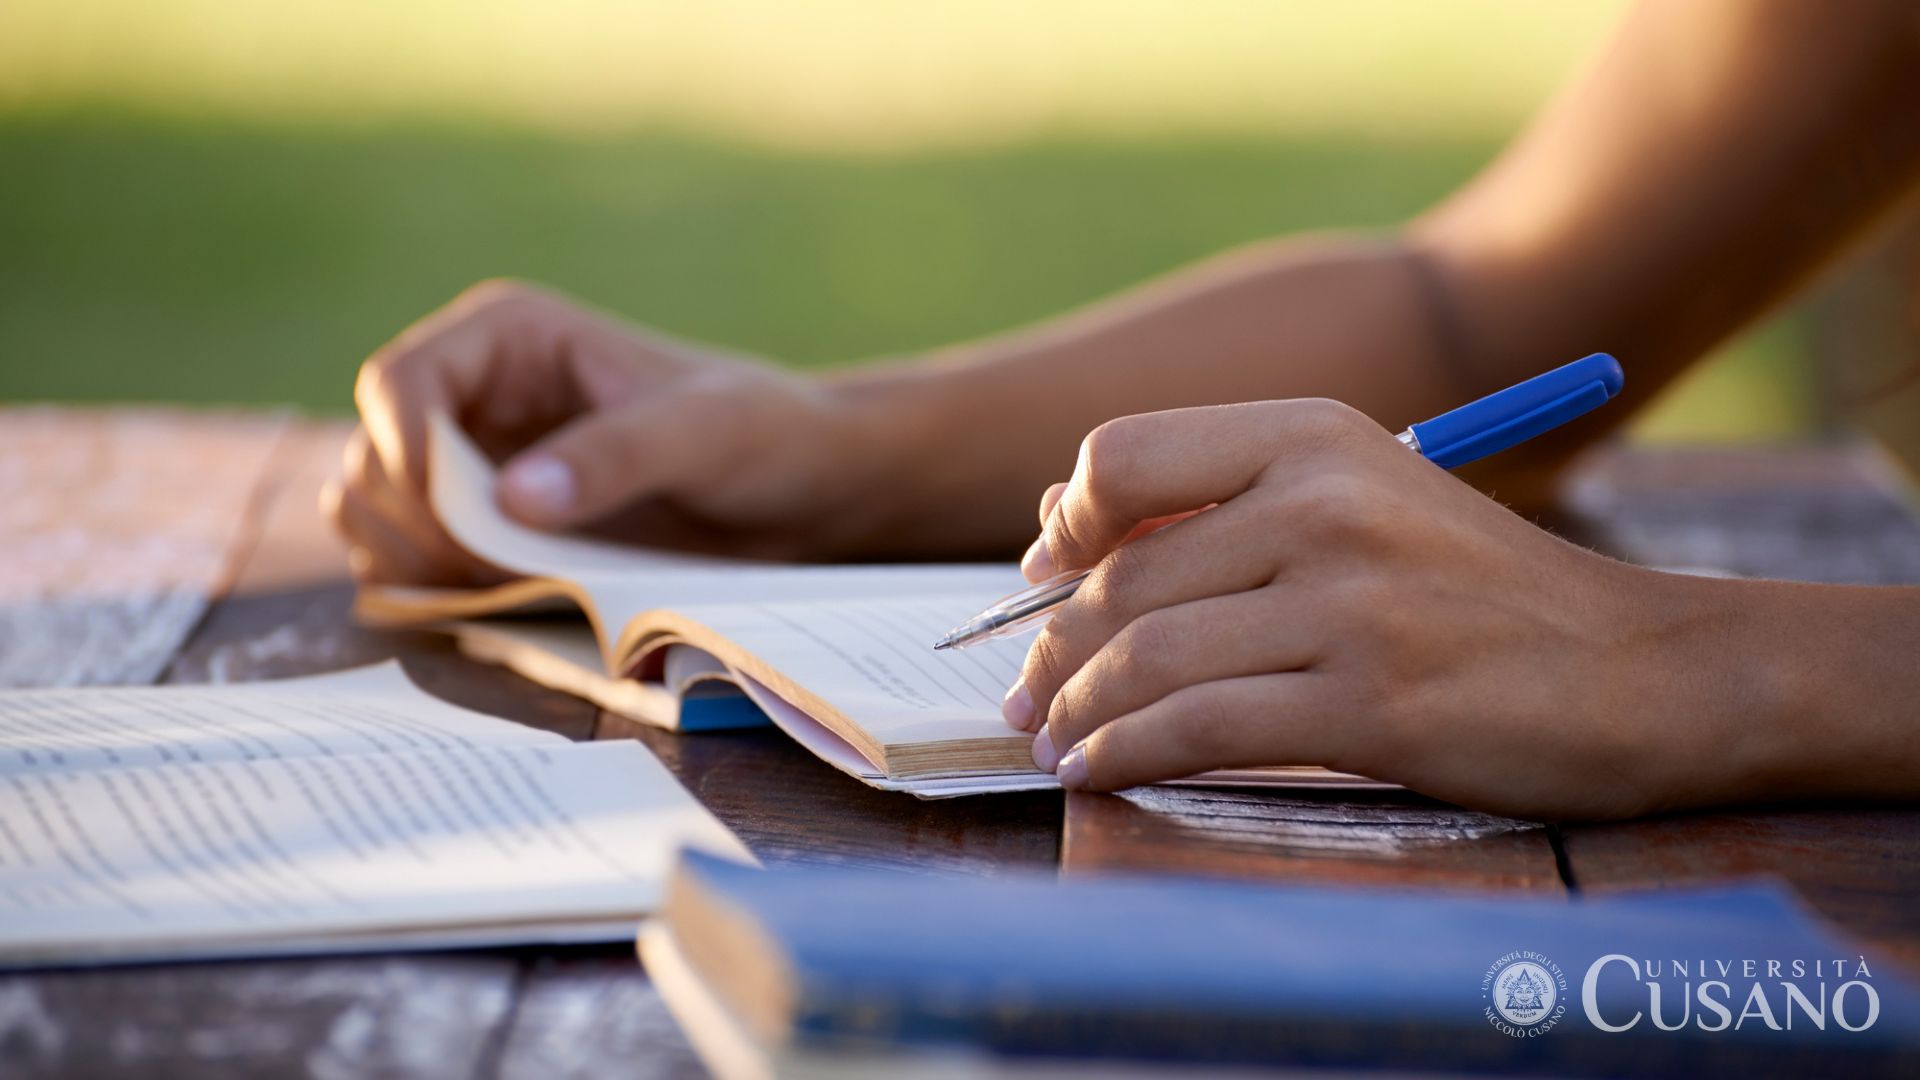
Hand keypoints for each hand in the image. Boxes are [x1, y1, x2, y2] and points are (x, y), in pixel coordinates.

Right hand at [323, 280, 886, 583]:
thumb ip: (614, 458)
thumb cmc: (760, 434)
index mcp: (508, 338)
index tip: (458, 520)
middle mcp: (473, 395)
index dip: (404, 454)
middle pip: (375, 460)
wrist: (799, 490)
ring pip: (377, 516)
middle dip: (413, 525)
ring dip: (413, 564)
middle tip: (492, 573)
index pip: (399, 383)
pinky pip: (416, 563)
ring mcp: (473, 465)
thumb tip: (513, 500)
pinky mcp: (489, 528)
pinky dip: (434, 591)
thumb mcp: (701, 435)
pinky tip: (498, 603)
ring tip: (501, 588)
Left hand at [1002, 399, 1759, 820]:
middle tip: (1028, 693)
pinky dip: (1125, 756)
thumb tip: (1057, 526)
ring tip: (1053, 740)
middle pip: (1123, 578)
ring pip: (1148, 658)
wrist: (1640, 668)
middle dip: (1054, 649)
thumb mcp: (1364, 498)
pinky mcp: (1371, 703)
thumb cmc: (1478, 591)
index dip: (1065, 525)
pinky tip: (1096, 773)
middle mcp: (1325, 503)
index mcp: (1314, 437)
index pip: (1123, 456)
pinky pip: (1197, 731)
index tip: (1044, 581)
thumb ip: (1223, 502)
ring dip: (1077, 712)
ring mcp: (1349, 603)